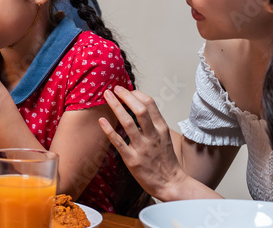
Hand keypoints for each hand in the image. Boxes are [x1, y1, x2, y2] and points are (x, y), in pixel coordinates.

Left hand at [98, 86, 186, 200]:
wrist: (171, 184)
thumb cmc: (166, 161)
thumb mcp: (165, 137)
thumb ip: (154, 123)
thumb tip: (139, 107)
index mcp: (161, 129)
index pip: (150, 104)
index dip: (136, 94)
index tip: (126, 89)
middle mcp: (152, 136)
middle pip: (140, 109)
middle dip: (126, 96)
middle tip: (114, 88)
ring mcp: (142, 148)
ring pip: (128, 122)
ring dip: (116, 106)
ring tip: (106, 96)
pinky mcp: (132, 160)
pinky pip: (118, 142)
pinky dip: (109, 130)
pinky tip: (101, 120)